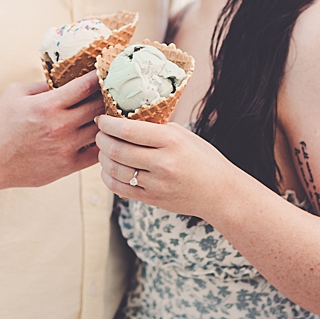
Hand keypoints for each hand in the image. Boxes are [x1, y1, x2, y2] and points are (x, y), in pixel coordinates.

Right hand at [0, 72, 104, 189]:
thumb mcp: (16, 93)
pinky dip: (103, 143)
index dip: (100, 77)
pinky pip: (97, 153)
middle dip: (108, 97)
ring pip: (102, 130)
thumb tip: (68, 77)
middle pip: (100, 106)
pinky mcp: (68, 166)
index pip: (86, 86)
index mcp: (48, 105)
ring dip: (109, 121)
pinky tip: (103, 136)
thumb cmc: (0, 124)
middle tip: (115, 92)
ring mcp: (66, 147)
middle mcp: (60, 126)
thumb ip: (43, 84)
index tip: (107, 72)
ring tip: (112, 113)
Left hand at [95, 114, 236, 219]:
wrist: (220, 192)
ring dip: (103, 158)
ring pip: (115, 170)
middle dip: (102, 140)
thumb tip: (128, 121)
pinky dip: (108, 177)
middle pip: (118, 149)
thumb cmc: (203, 159)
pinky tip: (109, 169)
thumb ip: (158, 129)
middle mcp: (163, 162)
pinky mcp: (152, 199)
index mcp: (172, 141)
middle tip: (99, 134)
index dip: (109, 124)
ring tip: (103, 151)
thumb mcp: (185, 136)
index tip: (102, 119)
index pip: (129, 130)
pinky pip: (120, 189)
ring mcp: (156, 183)